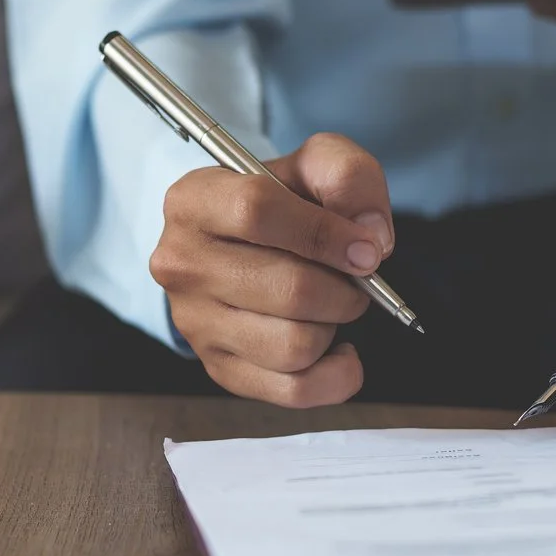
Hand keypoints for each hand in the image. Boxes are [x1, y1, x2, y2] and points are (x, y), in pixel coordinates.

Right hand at [152, 133, 395, 407]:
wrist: (239, 247)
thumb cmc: (279, 204)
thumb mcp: (310, 166)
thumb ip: (347, 176)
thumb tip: (373, 237)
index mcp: (194, 200)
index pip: (257, 211)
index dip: (325, 233)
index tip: (367, 250)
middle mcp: (182, 264)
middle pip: (290, 290)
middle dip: (344, 289)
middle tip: (354, 278)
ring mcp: (196, 323)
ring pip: (295, 345)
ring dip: (334, 325)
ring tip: (331, 304)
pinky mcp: (219, 368)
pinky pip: (294, 390)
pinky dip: (337, 374)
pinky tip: (338, 348)